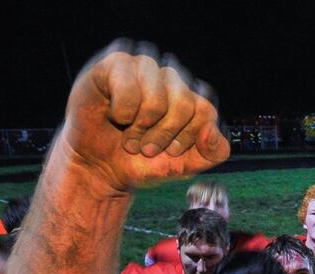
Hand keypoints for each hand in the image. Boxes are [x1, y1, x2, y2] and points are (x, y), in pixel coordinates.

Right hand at [61, 45, 229, 193]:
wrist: (100, 168)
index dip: (187, 138)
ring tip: (129, 135)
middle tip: (145, 147)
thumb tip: (211, 130)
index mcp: (191, 96)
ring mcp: (144, 66)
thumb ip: (214, 152)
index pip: (206, 111)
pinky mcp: (116, 63)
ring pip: (157, 98)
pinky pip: (128, 86)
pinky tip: (115, 115)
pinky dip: (122, 112)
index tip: (170, 152)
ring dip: (140, 127)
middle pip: (184, 104)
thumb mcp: (186, 165)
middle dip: (163, 136)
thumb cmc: (142, 162)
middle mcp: (170, 76)